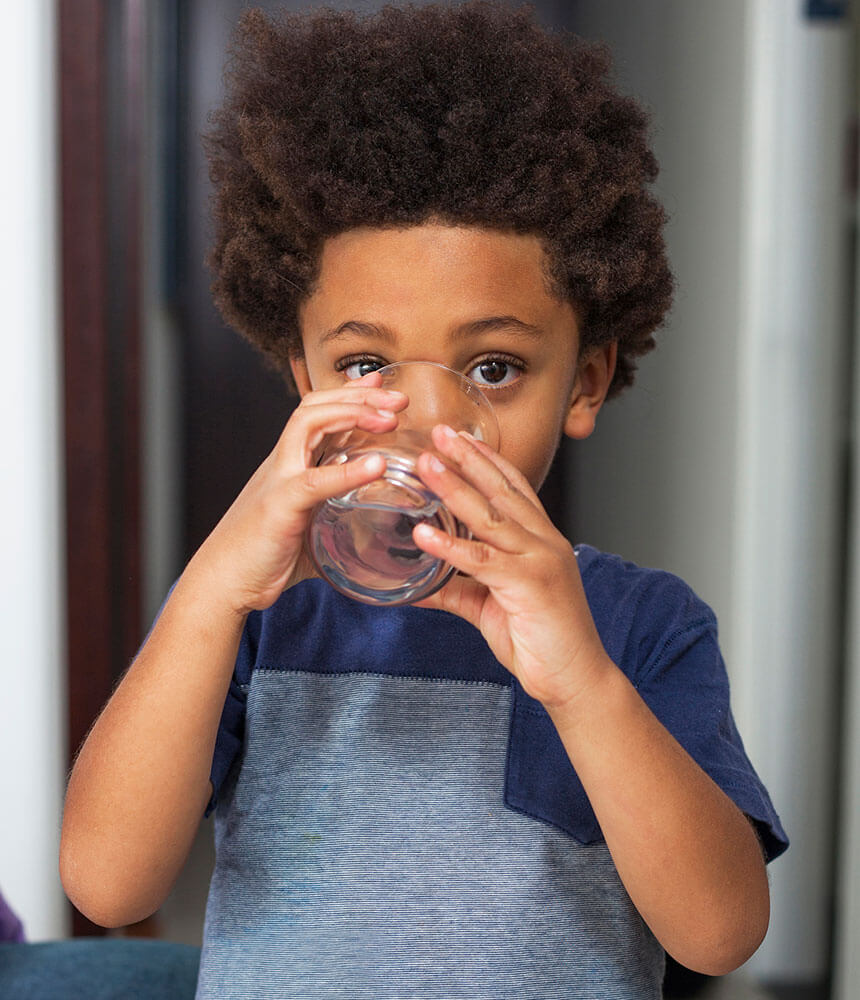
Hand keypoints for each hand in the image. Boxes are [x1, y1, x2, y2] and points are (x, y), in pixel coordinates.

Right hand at [186, 372, 407, 616]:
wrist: (221, 582)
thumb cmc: (261, 559)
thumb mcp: (306, 533)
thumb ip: (333, 529)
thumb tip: (365, 547)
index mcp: (289, 465)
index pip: (317, 412)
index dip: (349, 394)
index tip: (380, 386)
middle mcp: (282, 463)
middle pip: (316, 406)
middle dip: (360, 395)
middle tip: (400, 398)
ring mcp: (279, 480)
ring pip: (309, 423)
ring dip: (353, 413)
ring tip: (390, 419)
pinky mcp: (281, 506)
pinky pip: (316, 480)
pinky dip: (348, 470)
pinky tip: (377, 465)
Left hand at [412, 426, 610, 709]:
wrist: (575, 679)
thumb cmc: (540, 641)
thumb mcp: (489, 607)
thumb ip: (455, 590)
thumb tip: (415, 588)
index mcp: (540, 540)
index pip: (514, 487)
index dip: (486, 460)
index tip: (459, 437)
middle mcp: (543, 542)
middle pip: (502, 490)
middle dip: (469, 458)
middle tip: (440, 432)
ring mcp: (540, 561)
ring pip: (491, 517)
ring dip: (456, 487)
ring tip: (426, 465)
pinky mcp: (530, 585)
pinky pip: (484, 561)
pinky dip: (452, 546)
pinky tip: (424, 534)